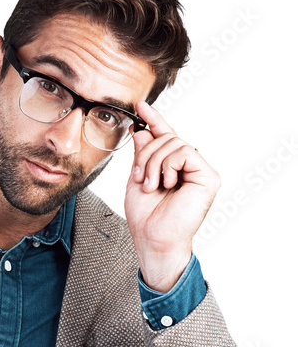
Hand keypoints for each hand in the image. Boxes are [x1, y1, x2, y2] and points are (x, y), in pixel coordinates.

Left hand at [124, 100, 220, 291]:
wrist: (153, 239)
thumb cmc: (146, 217)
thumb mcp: (138, 178)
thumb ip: (142, 155)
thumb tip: (142, 131)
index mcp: (174, 168)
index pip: (165, 137)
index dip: (154, 120)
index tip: (140, 106)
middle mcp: (190, 168)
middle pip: (167, 138)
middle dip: (146, 155)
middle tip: (140, 178)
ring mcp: (201, 171)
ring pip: (174, 143)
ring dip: (154, 163)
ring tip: (151, 185)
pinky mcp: (209, 177)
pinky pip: (184, 152)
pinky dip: (169, 166)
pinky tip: (167, 183)